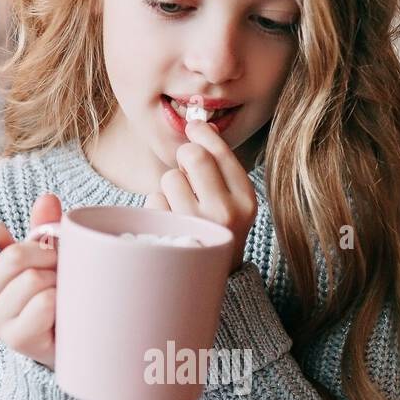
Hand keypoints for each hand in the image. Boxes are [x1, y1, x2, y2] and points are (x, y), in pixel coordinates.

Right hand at [0, 192, 61, 370]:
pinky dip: (61, 300)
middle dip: (47, 256)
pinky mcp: (17, 338)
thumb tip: (48, 199)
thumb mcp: (40, 259)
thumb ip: (41, 228)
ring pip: (34, 279)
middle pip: (15, 256)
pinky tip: (62, 308)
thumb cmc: (47, 295)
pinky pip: (45, 303)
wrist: (65, 344)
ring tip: (61, 289)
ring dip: (58, 280)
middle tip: (58, 267)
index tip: (14, 242)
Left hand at [144, 118, 257, 273]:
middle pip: (192, 155)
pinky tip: (171, 220)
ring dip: (171, 186)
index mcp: (245, 200)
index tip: (194, 128)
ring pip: (169, 177)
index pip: (220, 151)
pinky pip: (154, 199)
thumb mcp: (235, 199)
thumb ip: (221, 165)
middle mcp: (225, 213)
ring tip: (182, 203)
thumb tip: (198, 123)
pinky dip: (158, 206)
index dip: (202, 132)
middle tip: (187, 169)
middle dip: (185, 156)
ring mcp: (196, 225)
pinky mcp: (170, 235)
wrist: (215, 276)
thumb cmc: (220, 228)